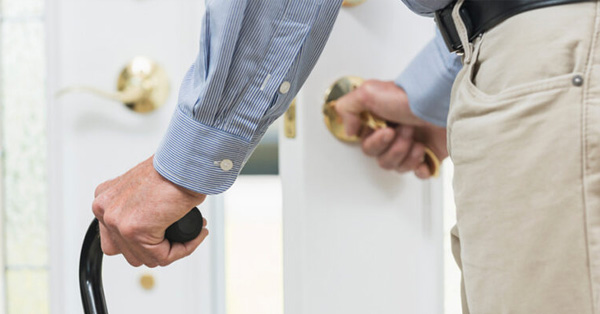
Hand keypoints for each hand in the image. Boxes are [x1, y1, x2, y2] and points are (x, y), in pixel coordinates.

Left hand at [92, 156, 208, 266]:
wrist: (184, 162)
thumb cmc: (174, 168)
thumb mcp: (148, 189)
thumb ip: (141, 210)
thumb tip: (155, 230)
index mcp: (107, 200)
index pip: (117, 238)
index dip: (147, 241)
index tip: (165, 235)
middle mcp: (106, 210)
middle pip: (128, 252)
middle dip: (158, 248)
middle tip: (178, 236)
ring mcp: (116, 221)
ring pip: (146, 257)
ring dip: (171, 250)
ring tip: (187, 236)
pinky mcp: (134, 230)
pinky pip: (162, 257)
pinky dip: (183, 249)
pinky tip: (195, 235)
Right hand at [335, 80, 447, 178]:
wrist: (442, 102)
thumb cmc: (410, 97)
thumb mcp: (368, 92)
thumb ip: (347, 108)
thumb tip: (349, 130)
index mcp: (378, 123)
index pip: (366, 147)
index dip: (375, 143)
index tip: (386, 130)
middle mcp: (393, 134)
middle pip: (380, 159)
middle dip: (393, 147)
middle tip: (405, 130)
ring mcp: (410, 145)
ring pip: (397, 167)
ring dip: (406, 154)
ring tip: (416, 137)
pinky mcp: (428, 155)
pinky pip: (418, 173)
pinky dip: (420, 167)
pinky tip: (423, 152)